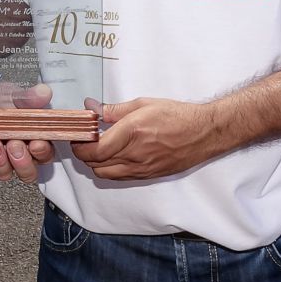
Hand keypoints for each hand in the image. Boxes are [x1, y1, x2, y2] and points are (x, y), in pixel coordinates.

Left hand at [0, 81, 57, 183]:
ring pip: (3, 171)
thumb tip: (44, 93)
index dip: (42, 151)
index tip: (36, 143)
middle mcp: (17, 153)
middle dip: (21, 159)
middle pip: (26, 171)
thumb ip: (29, 97)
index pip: (44, 154)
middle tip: (13, 144)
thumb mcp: (13, 95)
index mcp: (32, 140)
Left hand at [70, 97, 220, 179]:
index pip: (93, 150)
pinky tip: (114, 156)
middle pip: (95, 165)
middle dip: (83, 154)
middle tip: (84, 141)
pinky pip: (120, 177)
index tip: (76, 137)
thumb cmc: (176, 115)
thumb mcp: (142, 104)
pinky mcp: (148, 175)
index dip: (79, 146)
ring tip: (98, 148)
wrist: (204, 133)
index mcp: (131, 133)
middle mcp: (134, 154)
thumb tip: (91, 108)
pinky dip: (110, 169)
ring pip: (105, 174)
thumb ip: (113, 109)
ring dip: (95, 164)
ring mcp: (142, 168)